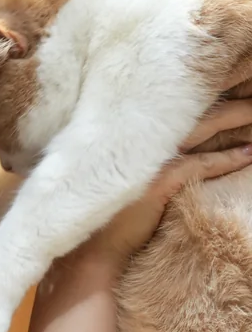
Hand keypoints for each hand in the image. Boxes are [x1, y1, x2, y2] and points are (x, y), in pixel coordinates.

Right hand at [85, 98, 251, 272]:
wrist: (94, 250)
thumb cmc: (111, 216)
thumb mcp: (129, 174)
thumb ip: (150, 153)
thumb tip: (180, 142)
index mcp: (133, 128)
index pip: (177, 99)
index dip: (206, 88)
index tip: (231, 80)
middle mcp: (141, 136)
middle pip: (194, 106)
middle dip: (228, 98)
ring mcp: (149, 157)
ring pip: (205, 126)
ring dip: (238, 118)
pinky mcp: (158, 181)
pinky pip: (203, 163)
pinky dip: (229, 159)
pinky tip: (249, 154)